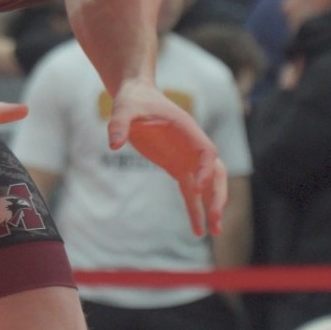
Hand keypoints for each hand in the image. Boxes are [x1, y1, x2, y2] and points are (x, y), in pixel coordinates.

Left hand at [108, 80, 225, 236]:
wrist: (135, 97)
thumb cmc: (133, 100)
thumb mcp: (124, 108)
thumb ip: (119, 124)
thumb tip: (113, 144)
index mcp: (187, 129)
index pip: (206, 152)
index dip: (206, 169)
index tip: (198, 186)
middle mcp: (192, 146)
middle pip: (216, 172)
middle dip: (217, 194)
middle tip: (215, 216)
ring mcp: (187, 158)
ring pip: (207, 186)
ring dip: (212, 206)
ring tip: (215, 232)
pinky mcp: (177, 168)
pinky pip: (191, 192)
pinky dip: (195, 210)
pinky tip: (198, 232)